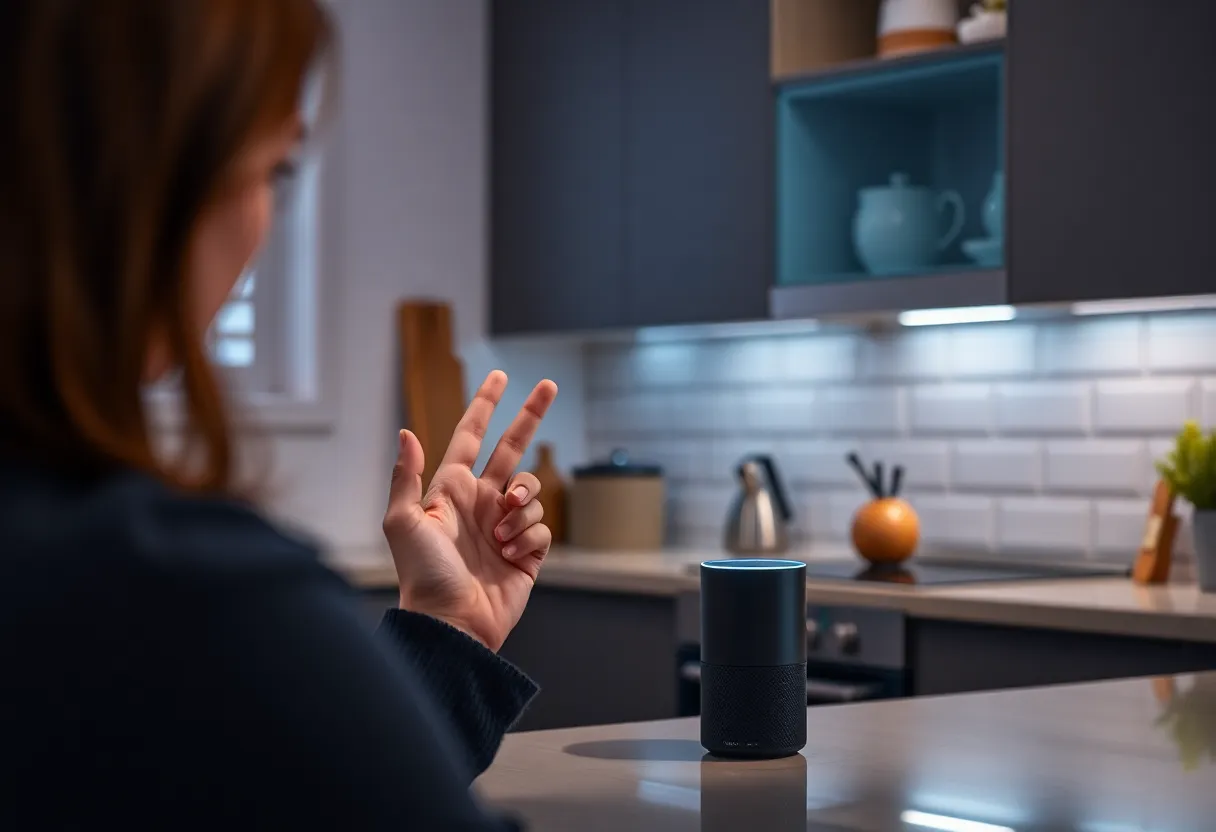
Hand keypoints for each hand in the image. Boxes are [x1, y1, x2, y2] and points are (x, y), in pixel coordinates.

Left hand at [382, 370, 557, 650]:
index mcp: (452, 490)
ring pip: (531, 493)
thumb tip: (407, 432)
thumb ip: (406, 476)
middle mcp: (482, 503)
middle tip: (550, 385)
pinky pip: (541, 528)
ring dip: (521, 508)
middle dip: (530, 416)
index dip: (485, 405)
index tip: (500, 377)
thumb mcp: (403, 522)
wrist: (452, 623)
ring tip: (500, 536)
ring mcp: (506, 527)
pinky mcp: (527, 553)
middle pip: (514, 448)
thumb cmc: (422, 575)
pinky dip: (528, 537)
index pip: (472, 436)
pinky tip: (510, 554)